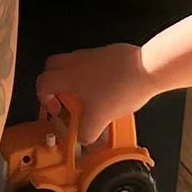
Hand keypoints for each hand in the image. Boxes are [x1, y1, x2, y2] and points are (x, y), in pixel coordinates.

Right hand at [37, 40, 151, 144]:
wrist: (148, 68)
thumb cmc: (121, 88)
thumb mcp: (101, 118)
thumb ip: (87, 132)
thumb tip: (84, 139)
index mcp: (69, 76)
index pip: (43, 83)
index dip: (44, 98)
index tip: (56, 108)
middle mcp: (77, 61)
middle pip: (52, 66)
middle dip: (53, 83)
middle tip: (64, 98)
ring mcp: (92, 54)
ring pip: (72, 63)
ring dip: (73, 78)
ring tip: (86, 96)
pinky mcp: (108, 52)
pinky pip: (91, 62)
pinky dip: (91, 74)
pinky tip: (105, 89)